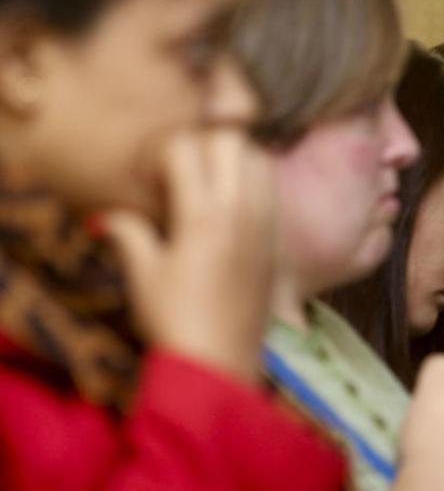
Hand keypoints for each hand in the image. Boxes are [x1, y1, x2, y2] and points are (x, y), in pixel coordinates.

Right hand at [105, 128, 275, 383]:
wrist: (220, 364)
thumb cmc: (175, 320)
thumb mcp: (144, 275)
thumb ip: (128, 233)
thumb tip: (105, 215)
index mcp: (203, 216)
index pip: (187, 147)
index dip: (162, 154)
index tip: (152, 179)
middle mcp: (241, 212)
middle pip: (233, 140)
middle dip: (204, 144)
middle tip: (185, 172)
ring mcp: (265, 225)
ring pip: (261, 160)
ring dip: (236, 159)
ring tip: (212, 185)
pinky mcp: (277, 242)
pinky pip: (273, 192)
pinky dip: (254, 184)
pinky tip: (231, 209)